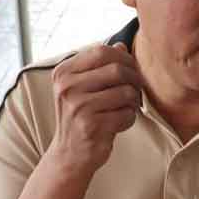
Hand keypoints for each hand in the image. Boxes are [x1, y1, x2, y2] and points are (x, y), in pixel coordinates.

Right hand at [45, 43, 142, 179]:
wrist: (69, 154)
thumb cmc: (81, 116)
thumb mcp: (83, 87)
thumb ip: (100, 66)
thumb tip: (121, 45)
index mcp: (63, 72)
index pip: (102, 51)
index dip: (124, 58)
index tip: (130, 69)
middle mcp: (67, 87)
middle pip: (117, 69)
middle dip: (134, 79)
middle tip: (135, 90)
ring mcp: (78, 106)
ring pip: (126, 92)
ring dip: (132, 102)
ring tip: (124, 108)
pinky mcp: (91, 125)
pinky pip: (126, 114)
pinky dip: (129, 119)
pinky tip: (118, 123)